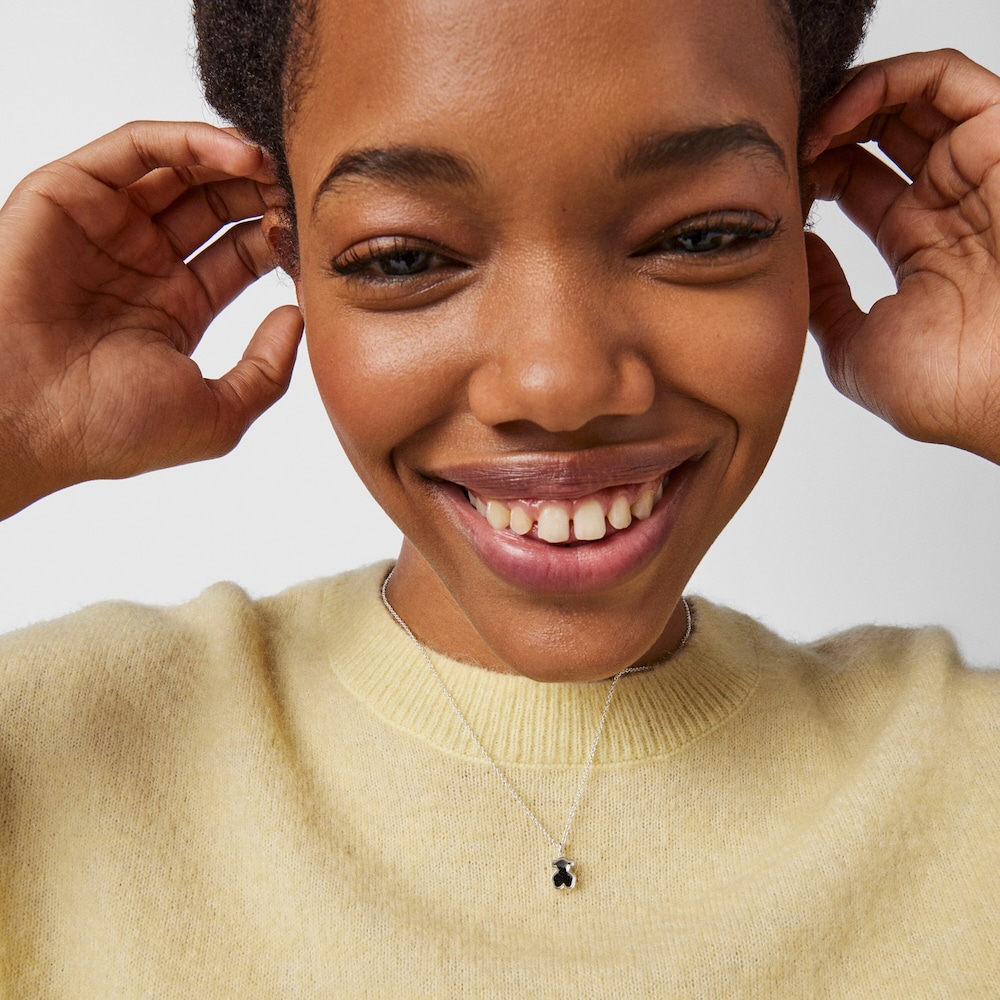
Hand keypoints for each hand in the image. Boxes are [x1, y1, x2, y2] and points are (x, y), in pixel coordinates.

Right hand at [0, 121, 303, 518]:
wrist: (22, 417)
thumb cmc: (108, 428)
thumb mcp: (218, 416)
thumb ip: (266, 371)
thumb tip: (298, 317)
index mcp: (175, 309)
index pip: (240, 256)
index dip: (279, 240)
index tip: (314, 234)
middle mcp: (142, 264)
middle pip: (217, 208)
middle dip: (263, 195)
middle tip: (302, 189)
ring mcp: (107, 228)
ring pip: (181, 172)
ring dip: (235, 162)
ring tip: (277, 165)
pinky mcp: (70, 195)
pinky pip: (136, 150)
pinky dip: (189, 141)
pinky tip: (239, 154)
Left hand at [806, 50, 999, 463]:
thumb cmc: (948, 390)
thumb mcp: (856, 349)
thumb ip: (824, 300)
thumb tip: (798, 252)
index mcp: (921, 246)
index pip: (857, 182)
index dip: (810, 172)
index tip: (771, 187)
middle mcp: (950, 202)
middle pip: (880, 133)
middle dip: (822, 131)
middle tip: (781, 150)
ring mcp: (976, 171)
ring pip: (910, 98)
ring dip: (846, 101)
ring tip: (802, 131)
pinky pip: (947, 79)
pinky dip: (886, 81)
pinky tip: (836, 118)